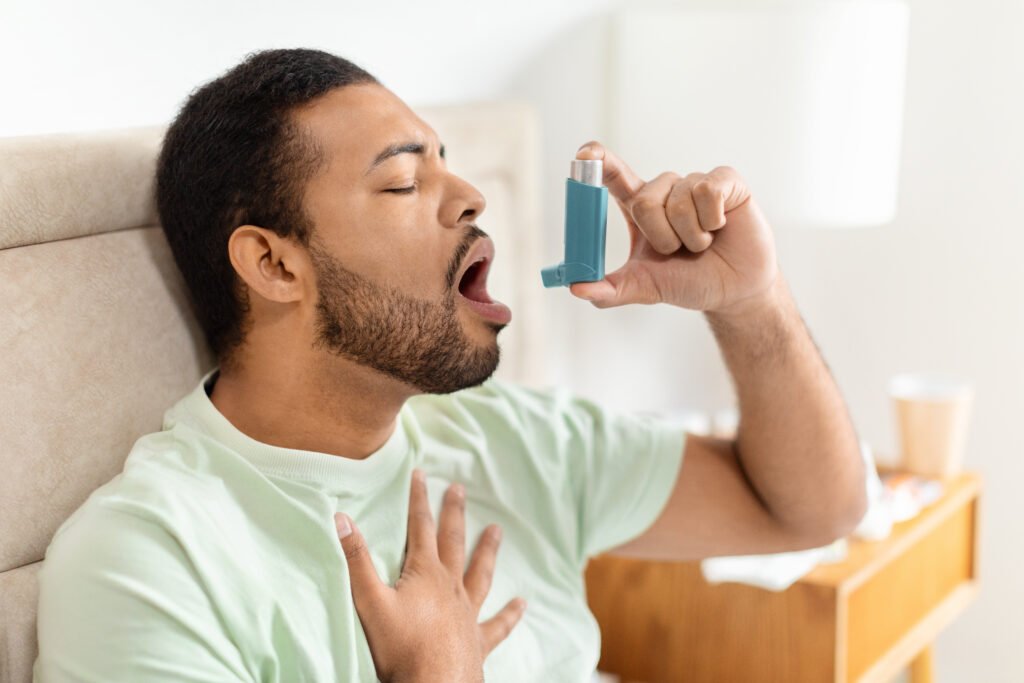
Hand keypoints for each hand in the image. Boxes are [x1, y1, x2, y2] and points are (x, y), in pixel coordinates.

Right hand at [334, 469, 524, 682]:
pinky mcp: (477, 640)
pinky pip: (498, 624)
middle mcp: (451, 587)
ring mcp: (467, 613)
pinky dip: (510, 614)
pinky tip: (522, 604)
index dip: (418, 499)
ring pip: (480, 574)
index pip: (419, 526)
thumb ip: (357, 559)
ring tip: (497, 530)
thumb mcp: (369, 599)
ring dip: (487, 551)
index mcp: (425, 574)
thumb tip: (342, 518)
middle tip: (459, 488)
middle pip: (453, 542)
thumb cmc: (400, 646)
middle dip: (453, 513)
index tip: (421, 474)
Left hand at [568, 141, 779, 315]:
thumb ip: (610, 290)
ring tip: (703, 243)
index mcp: (640, 207)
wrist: (733, 290)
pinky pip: (708, 192)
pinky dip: (713, 220)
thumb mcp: (645, 287)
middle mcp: (665, 189)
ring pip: (680, 200)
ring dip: (691, 235)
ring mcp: (694, 183)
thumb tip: (575, 288)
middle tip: (678, 250)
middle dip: (661, 237)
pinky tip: (721, 226)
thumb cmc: (688, 281)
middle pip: (645, 201)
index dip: (600, 163)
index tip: (585, 154)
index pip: (614, 176)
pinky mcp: (725, 180)